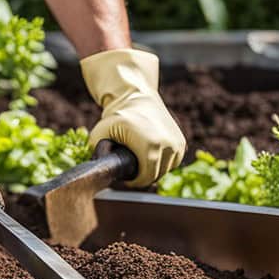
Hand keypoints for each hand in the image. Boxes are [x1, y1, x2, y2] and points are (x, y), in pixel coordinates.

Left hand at [81, 49, 185, 186]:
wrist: (137, 97)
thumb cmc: (119, 116)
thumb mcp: (101, 132)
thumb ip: (97, 151)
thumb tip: (98, 169)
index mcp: (151, 147)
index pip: (145, 178)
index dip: (134, 182)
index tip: (126, 178)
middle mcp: (168, 146)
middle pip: (156, 176)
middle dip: (143, 175)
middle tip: (132, 168)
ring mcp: (177, 144)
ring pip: (165, 170)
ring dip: (154, 169)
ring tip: (141, 161)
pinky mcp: (181, 142)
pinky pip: (173, 162)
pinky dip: (163, 162)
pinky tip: (152, 155)